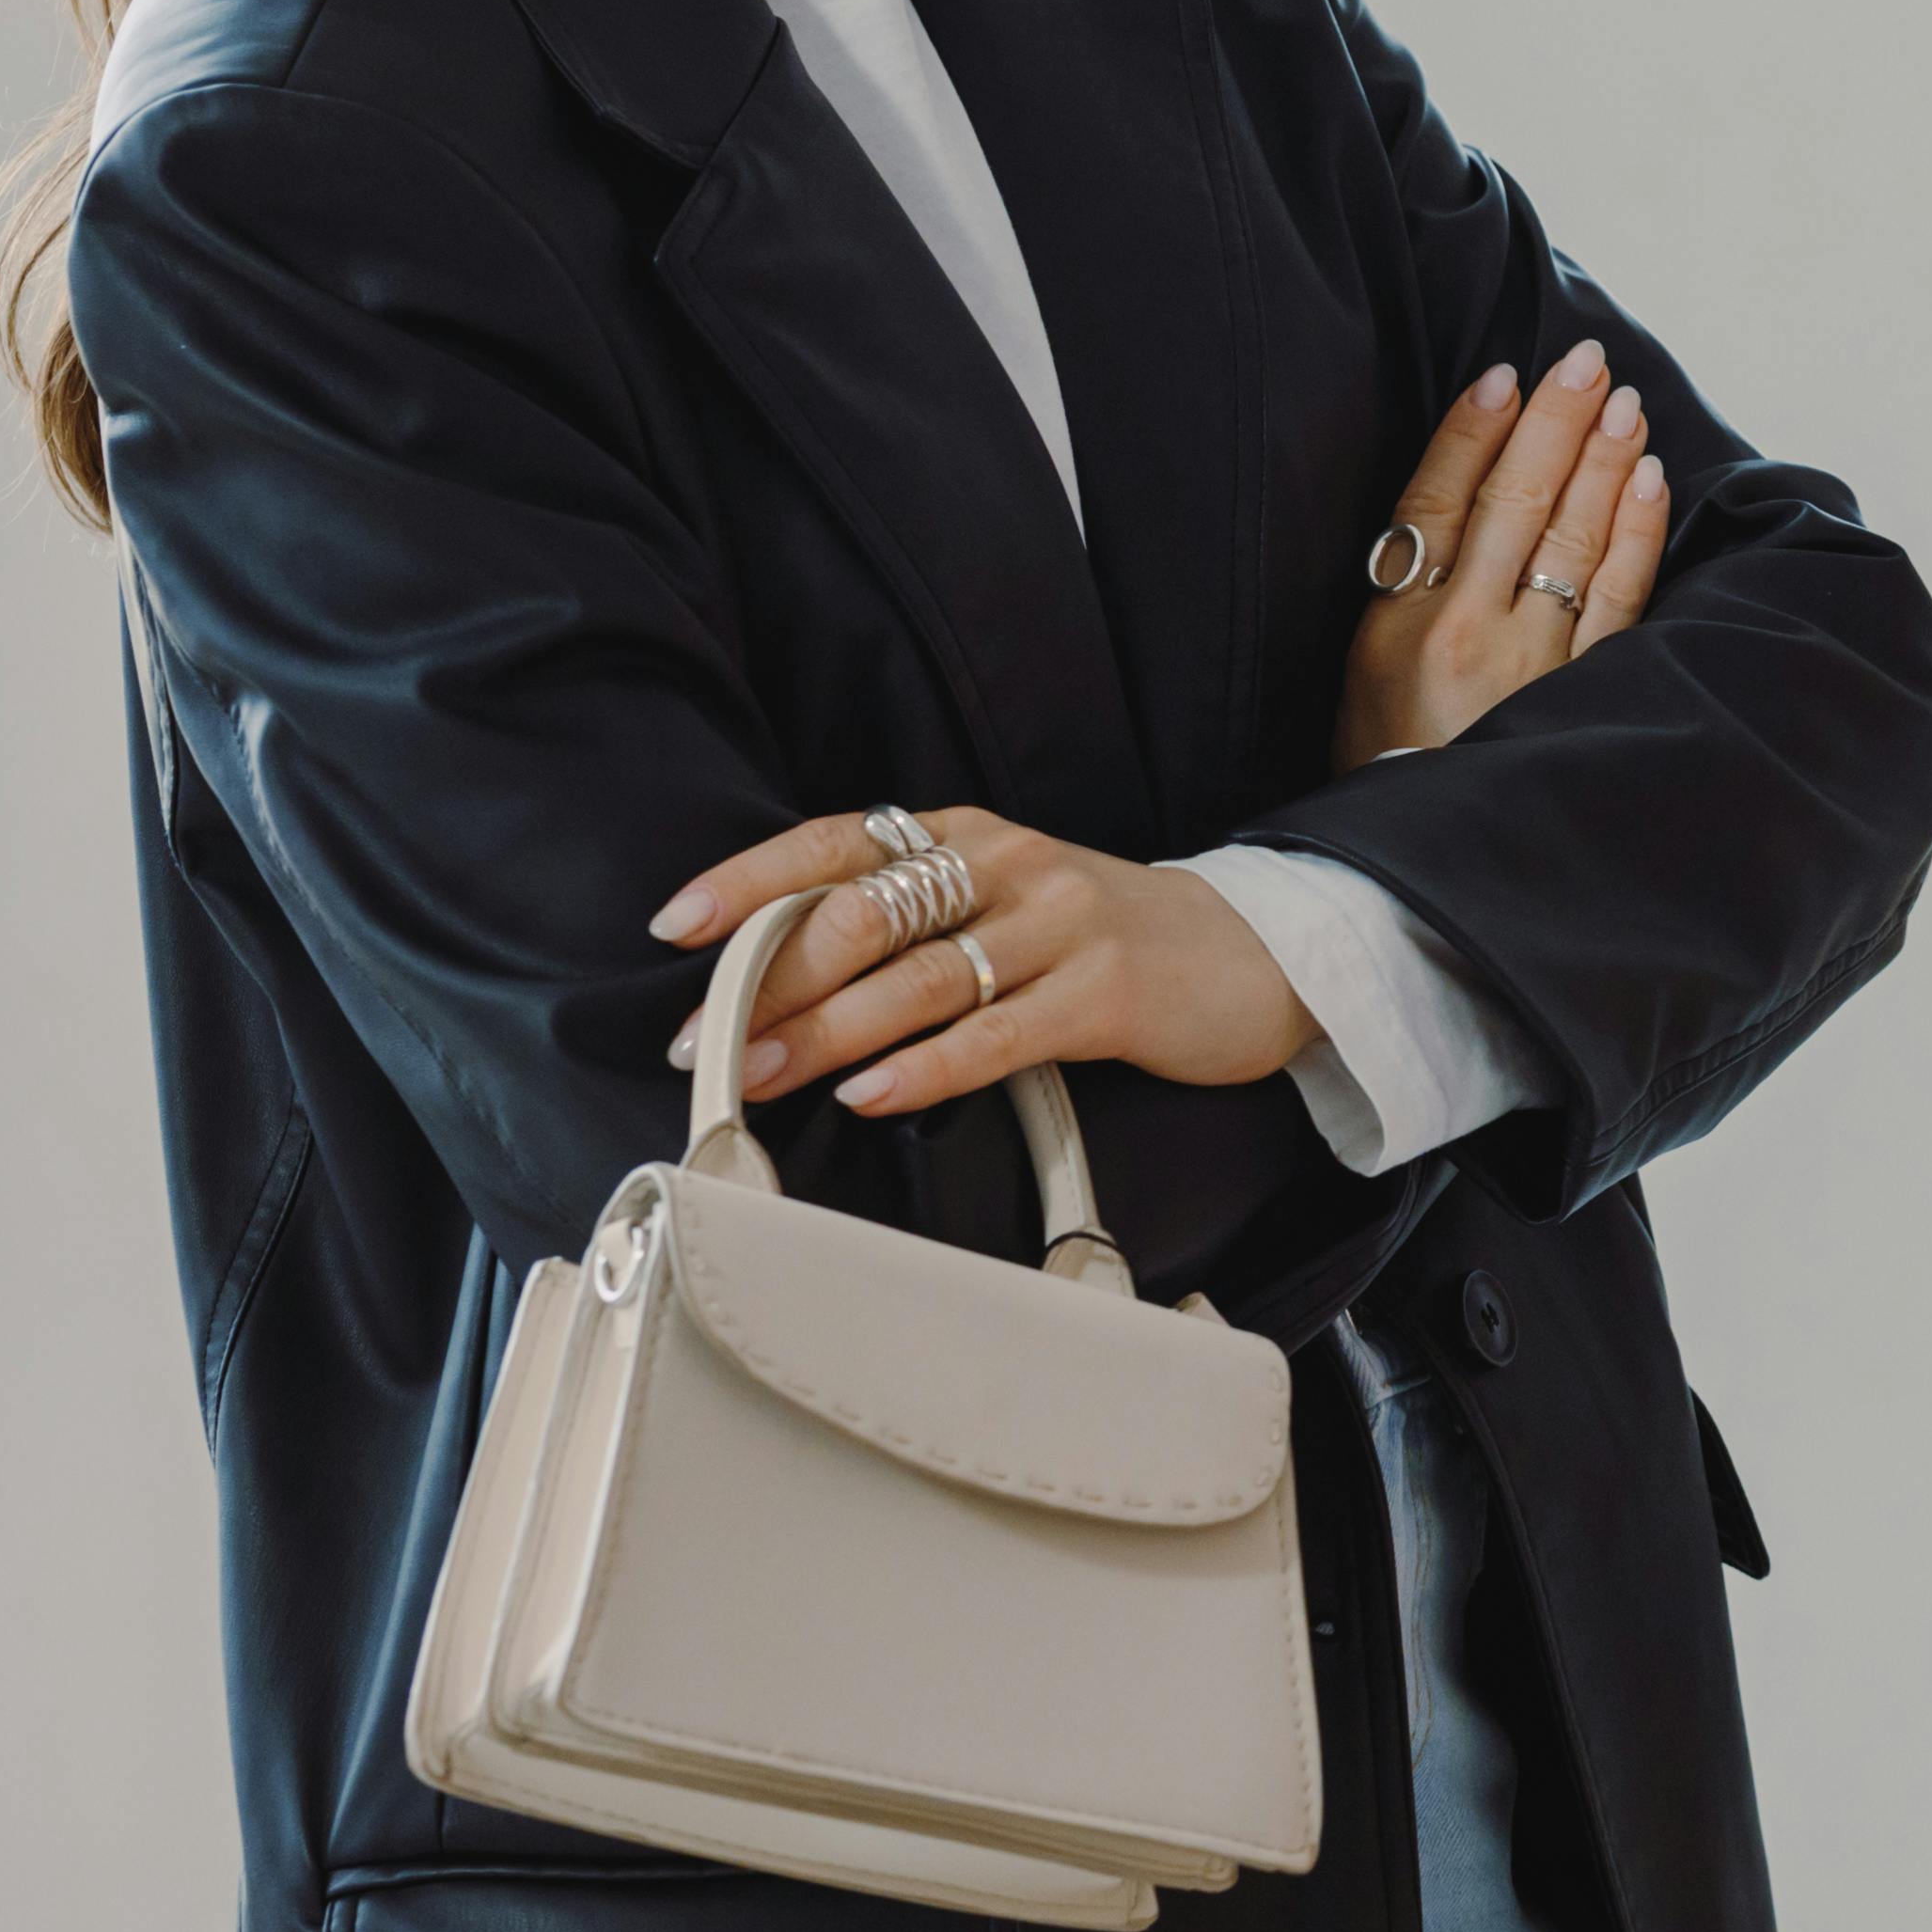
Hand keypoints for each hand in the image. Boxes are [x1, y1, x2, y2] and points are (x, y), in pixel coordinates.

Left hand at [650, 807, 1320, 1118]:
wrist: (1255, 955)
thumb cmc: (1101, 943)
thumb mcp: (1004, 904)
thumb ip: (912, 924)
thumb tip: (775, 983)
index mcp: (967, 835)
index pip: (837, 843)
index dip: (752, 880)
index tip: (676, 927)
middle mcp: (1008, 864)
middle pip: (864, 915)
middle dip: (768, 982)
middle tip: (698, 1041)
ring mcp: (1061, 924)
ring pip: (918, 978)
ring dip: (823, 1033)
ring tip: (755, 1077)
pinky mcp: (1107, 992)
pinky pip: (996, 1034)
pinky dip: (924, 1068)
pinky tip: (871, 1097)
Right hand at [1334, 342, 1670, 770]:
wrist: (1418, 863)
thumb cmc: (1388, 765)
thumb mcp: (1364, 675)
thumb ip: (1404, 591)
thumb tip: (1455, 498)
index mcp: (1393, 624)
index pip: (1437, 500)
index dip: (1472, 431)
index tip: (1506, 376)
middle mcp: (1462, 632)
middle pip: (1514, 501)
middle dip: (1555, 422)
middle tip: (1586, 362)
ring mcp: (1529, 663)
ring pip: (1573, 538)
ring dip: (1602, 461)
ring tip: (1623, 403)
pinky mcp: (1583, 695)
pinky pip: (1621, 599)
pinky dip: (1635, 533)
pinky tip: (1647, 481)